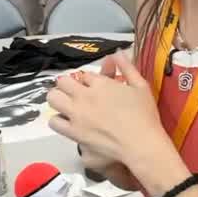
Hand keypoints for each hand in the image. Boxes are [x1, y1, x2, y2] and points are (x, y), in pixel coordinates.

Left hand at [48, 52, 171, 183]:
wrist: (140, 143)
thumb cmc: (144, 115)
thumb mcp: (141, 85)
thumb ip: (127, 67)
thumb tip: (118, 53)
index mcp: (101, 83)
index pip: (84, 74)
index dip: (89, 80)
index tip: (95, 86)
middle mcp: (85, 96)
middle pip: (63, 82)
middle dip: (68, 84)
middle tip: (75, 91)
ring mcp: (77, 114)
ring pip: (53, 98)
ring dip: (59, 98)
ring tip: (67, 103)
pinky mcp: (73, 132)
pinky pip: (54, 121)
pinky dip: (58, 120)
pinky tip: (68, 121)